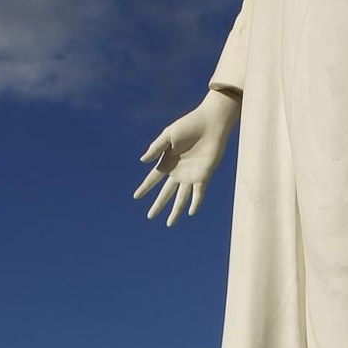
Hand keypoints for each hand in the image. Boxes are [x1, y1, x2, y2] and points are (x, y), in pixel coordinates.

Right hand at [134, 88, 240, 225]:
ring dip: (175, 211)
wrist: (211, 123)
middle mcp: (178, 171)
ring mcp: (191, 175)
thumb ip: (156, 147)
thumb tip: (143, 161)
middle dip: (158, 205)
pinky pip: (199, 193)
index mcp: (168, 161)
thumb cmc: (189, 125)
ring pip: (181, 198)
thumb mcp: (168, 135)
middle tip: (149, 216)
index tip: (136, 197)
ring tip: (169, 224)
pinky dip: (195, 203)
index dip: (145, 188)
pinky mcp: (204, 175)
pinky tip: (190, 212)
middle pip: (166, 193)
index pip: (153, 178)